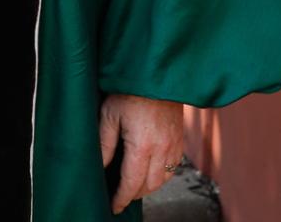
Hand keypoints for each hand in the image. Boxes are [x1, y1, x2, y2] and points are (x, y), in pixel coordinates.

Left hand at [100, 93, 185, 212]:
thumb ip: (104, 144)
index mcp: (142, 146)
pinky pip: (173, 167)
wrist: (156, 75)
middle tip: (119, 196)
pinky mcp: (179, 140)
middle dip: (134, 194)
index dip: (121, 198)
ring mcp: (174, 146)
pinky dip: (161, 175)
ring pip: (163, 179)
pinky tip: (149, 171)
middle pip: (149, 185)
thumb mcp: (108, 115)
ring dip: (148, 187)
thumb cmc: (128, 92)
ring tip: (132, 186)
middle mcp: (162, 149)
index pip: (132, 183)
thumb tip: (100, 167)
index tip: (114, 207)